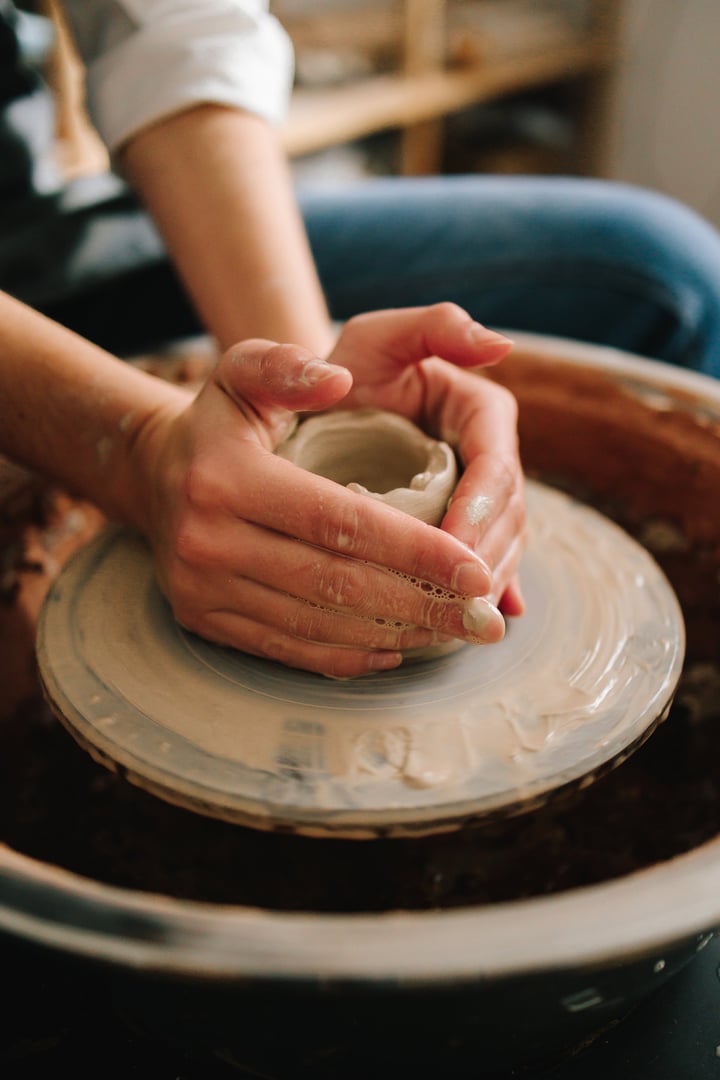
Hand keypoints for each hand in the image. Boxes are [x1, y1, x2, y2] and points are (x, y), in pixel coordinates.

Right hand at [130, 304, 524, 676]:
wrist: (152, 476)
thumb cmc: (219, 421)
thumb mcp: (242, 371)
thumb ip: (289, 366)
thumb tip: (340, 377)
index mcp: (225, 477)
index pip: (340, 521)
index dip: (415, 549)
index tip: (476, 571)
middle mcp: (206, 540)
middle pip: (335, 582)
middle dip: (419, 604)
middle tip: (482, 617)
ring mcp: (200, 589)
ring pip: (317, 624)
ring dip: (393, 634)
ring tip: (452, 632)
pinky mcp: (203, 621)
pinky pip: (287, 648)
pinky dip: (347, 655)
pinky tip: (395, 649)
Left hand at [329, 302, 525, 614]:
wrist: (317, 409)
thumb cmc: (344, 368)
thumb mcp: (378, 337)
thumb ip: (433, 328)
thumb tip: (501, 346)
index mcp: (481, 411)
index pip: (496, 463)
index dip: (482, 504)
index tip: (455, 540)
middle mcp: (488, 455)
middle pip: (506, 514)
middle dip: (488, 555)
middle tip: (461, 595)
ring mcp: (476, 495)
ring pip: (500, 545)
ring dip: (485, 583)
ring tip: (461, 616)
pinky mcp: (459, 526)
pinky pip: (478, 565)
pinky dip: (475, 594)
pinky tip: (465, 622)